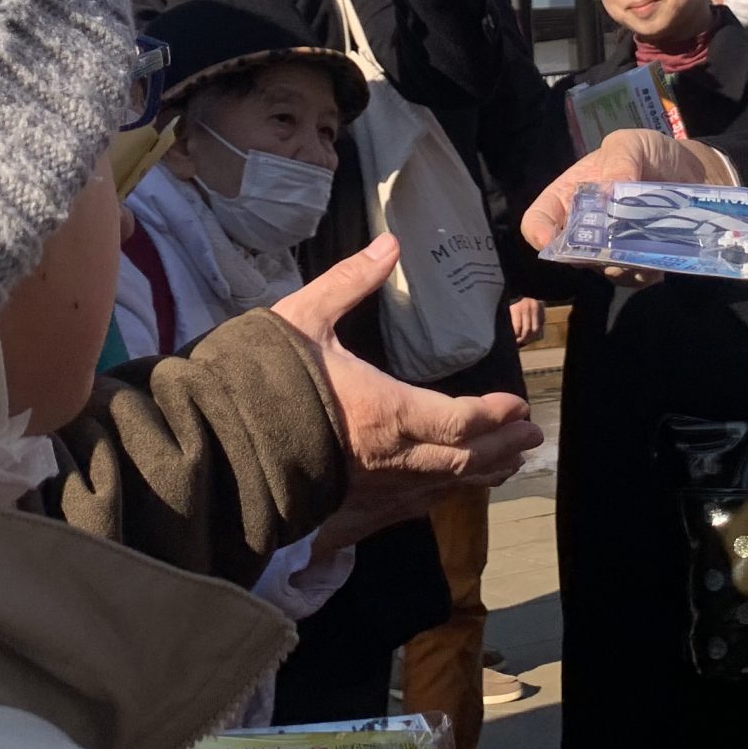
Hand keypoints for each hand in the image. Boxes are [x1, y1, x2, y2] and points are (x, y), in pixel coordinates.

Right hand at [273, 238, 542, 540]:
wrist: (216, 441)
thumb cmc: (262, 376)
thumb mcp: (306, 316)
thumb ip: (352, 280)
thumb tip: (390, 242)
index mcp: (386, 411)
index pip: (460, 419)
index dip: (495, 414)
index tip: (518, 404)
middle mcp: (388, 457)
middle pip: (462, 460)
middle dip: (501, 448)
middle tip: (531, 438)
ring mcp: (369, 488)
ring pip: (439, 487)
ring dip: (480, 475)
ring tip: (507, 465)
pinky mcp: (347, 506)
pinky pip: (408, 506)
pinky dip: (438, 496)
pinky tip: (447, 491)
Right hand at [518, 129, 733, 286]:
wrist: (689, 171)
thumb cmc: (650, 153)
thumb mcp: (631, 143)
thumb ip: (620, 159)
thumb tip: (611, 191)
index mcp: (570, 195)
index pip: (538, 219)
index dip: (539, 232)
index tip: (552, 240)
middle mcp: (585, 226)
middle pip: (571, 254)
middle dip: (591, 255)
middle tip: (615, 246)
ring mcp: (610, 247)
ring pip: (603, 270)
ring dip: (621, 267)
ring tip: (644, 253)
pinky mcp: (637, 262)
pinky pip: (633, 279)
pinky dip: (644, 274)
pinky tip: (658, 260)